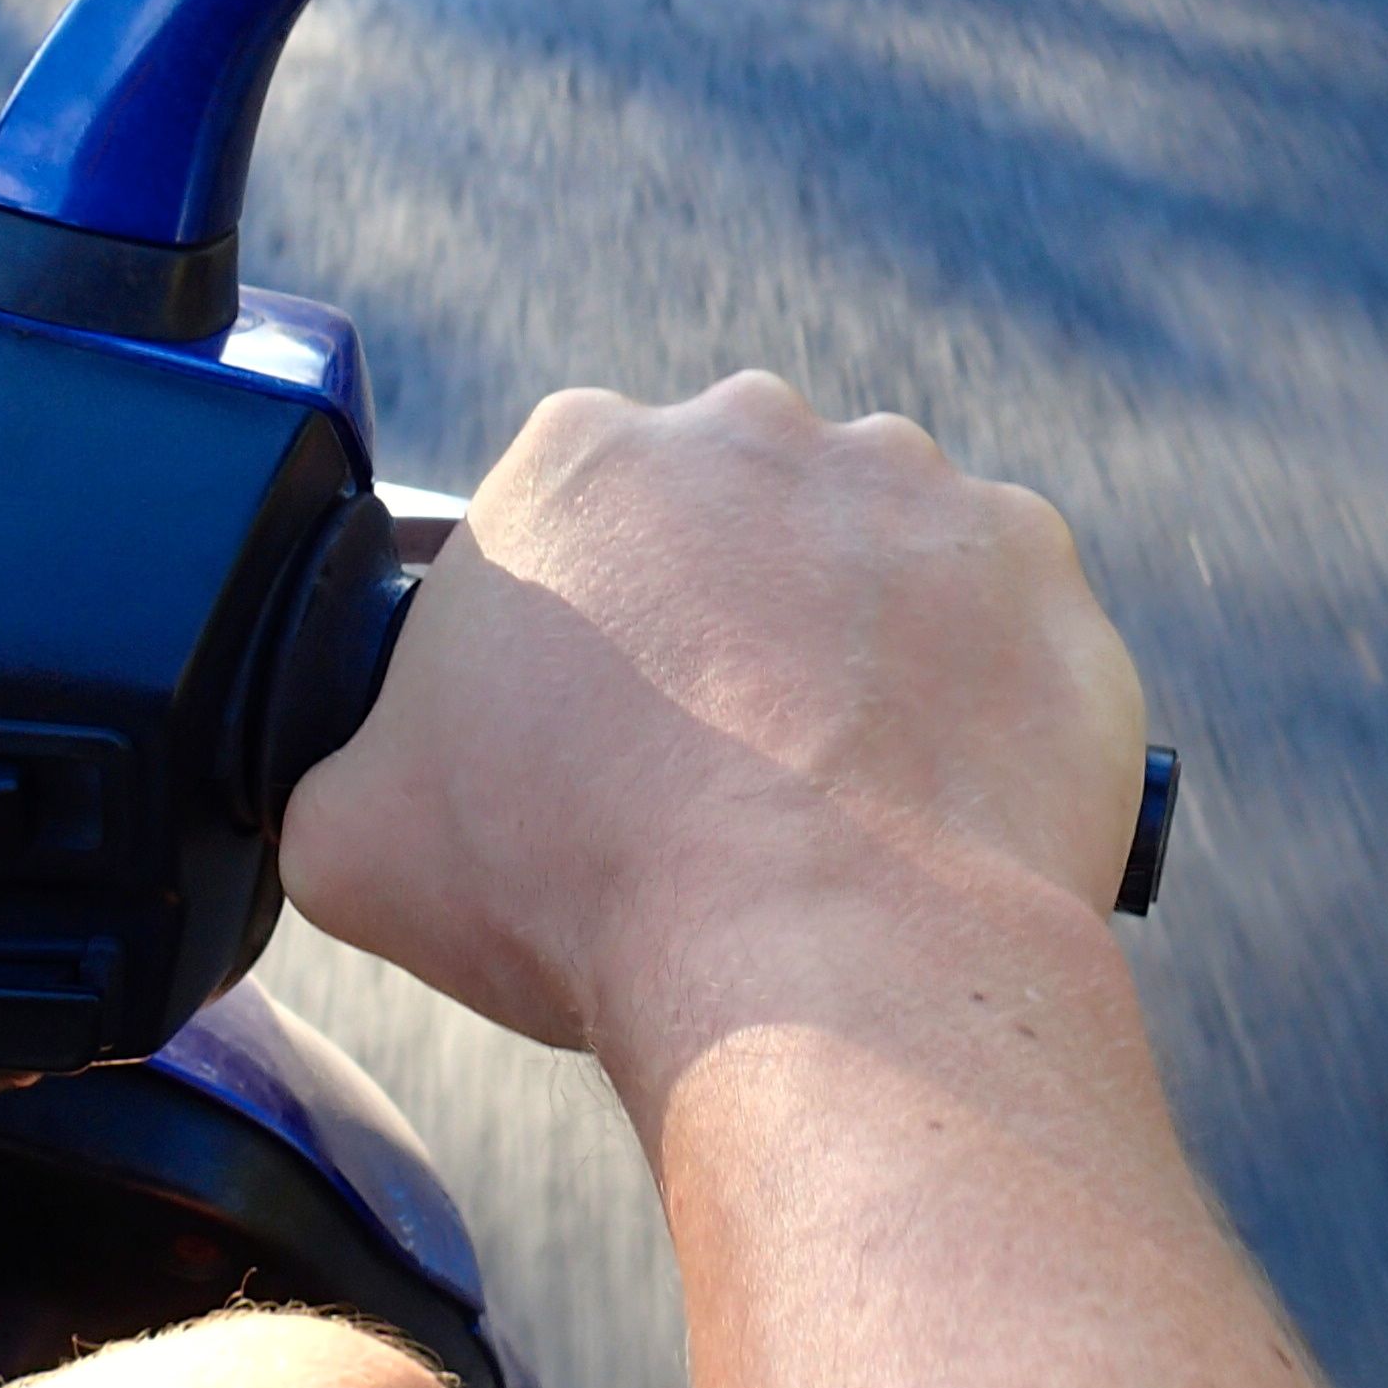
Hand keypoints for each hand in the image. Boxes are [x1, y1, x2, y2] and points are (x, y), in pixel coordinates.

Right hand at [278, 373, 1146, 1077]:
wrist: (824, 958)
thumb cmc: (583, 888)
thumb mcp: (354, 836)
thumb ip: (349, 764)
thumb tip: (367, 783)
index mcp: (579, 456)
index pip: (572, 514)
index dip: (582, 635)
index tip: (595, 731)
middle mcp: (754, 429)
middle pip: (733, 517)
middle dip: (729, 616)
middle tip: (721, 768)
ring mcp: (914, 483)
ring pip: (876, 556)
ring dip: (861, 643)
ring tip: (842, 797)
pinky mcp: (1037, 563)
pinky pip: (1001, 619)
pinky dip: (979, 692)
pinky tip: (938, 798)